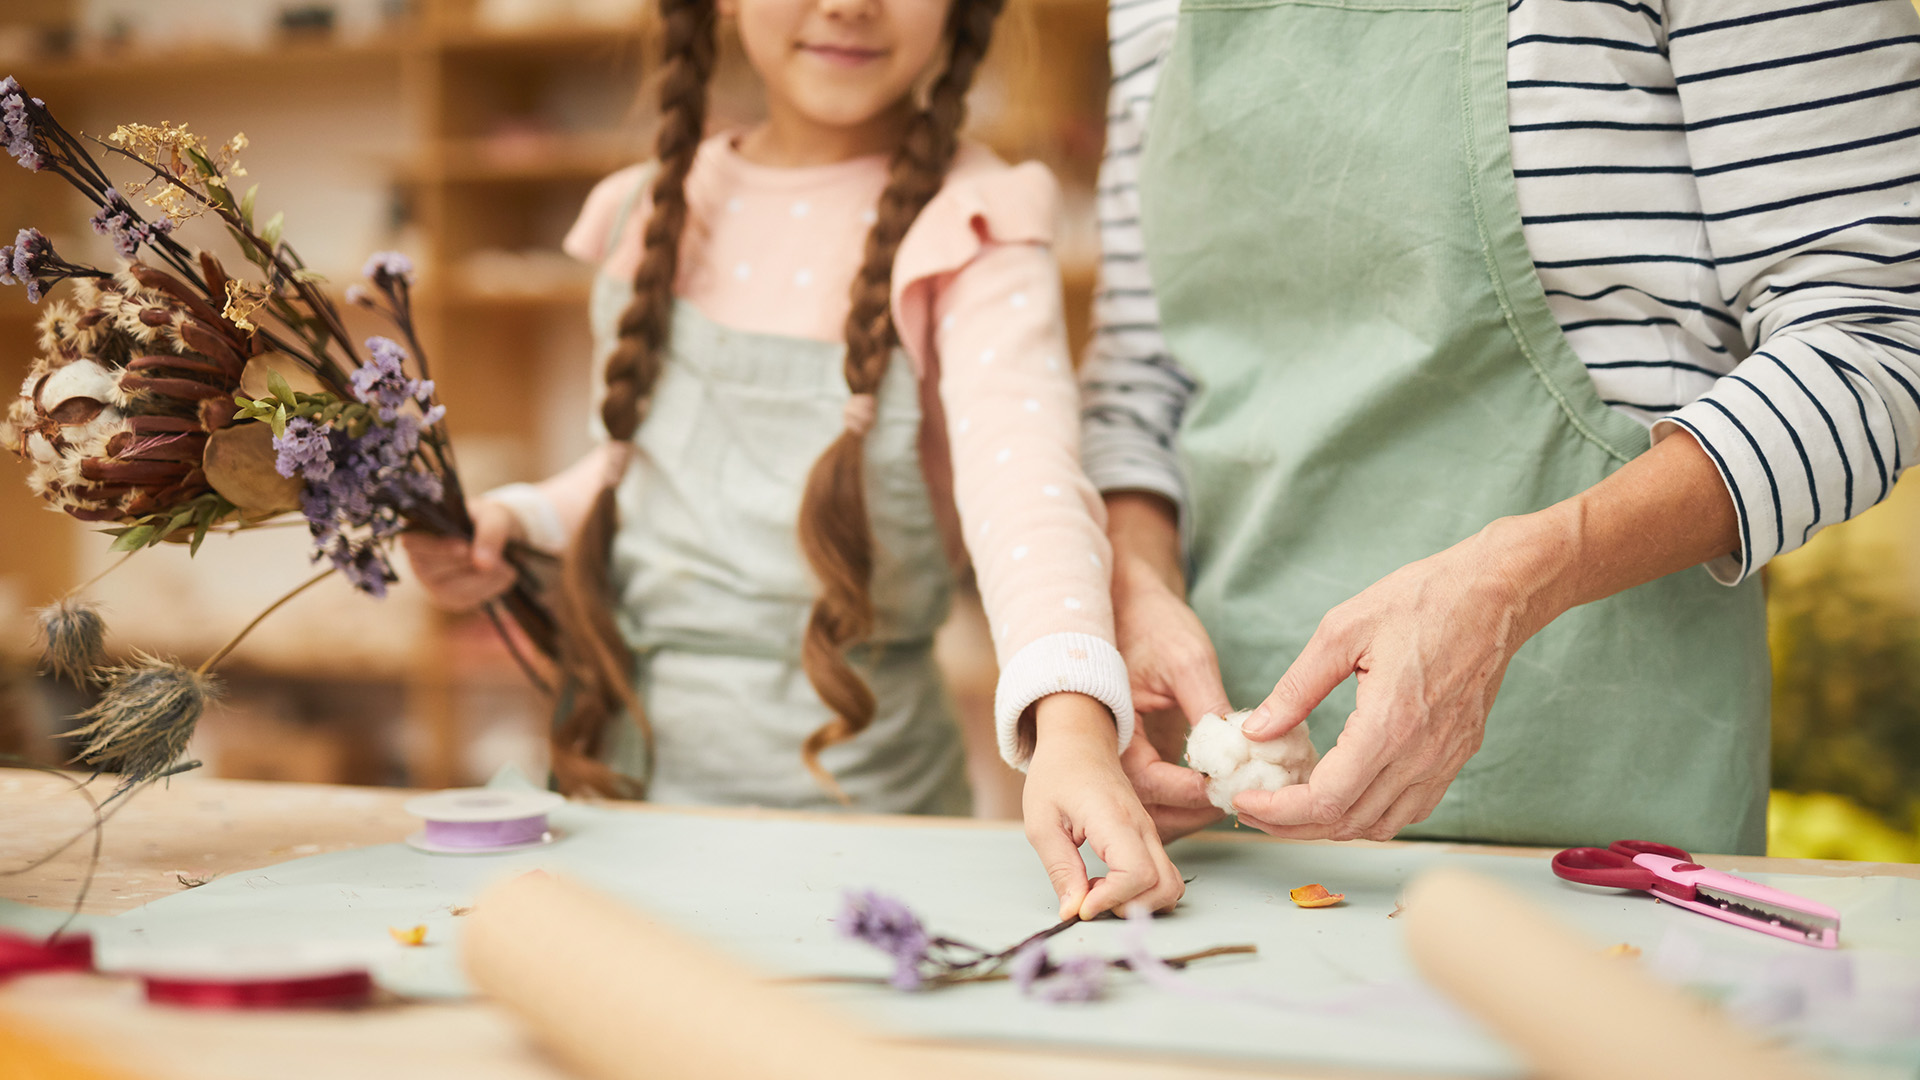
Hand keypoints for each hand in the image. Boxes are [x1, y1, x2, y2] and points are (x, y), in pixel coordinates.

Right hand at [400, 498, 521, 610]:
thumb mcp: (494, 518)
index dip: (438, 548)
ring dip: (486, 579)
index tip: (466, 548)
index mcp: (419, 530)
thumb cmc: (488, 520)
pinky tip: (501, 576)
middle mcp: (418, 559)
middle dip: (471, 563)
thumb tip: (483, 564)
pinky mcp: (448, 599)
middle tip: (501, 558)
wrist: (499, 538)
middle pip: (434, 571)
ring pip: (453, 589)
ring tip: (506, 565)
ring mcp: (431, 582)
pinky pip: (467, 600)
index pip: (412, 543)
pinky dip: (490, 589)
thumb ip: (490, 534)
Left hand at [1023, 693, 1184, 919]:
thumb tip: (1074, 911)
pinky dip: (1143, 891)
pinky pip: (1163, 875)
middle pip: (1164, 886)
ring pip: (1171, 885)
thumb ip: (1060, 870)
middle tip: (1090, 898)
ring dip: (1140, 901)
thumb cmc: (1056, 775)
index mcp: (1114, 818)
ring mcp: (1150, 832)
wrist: (1079, 741)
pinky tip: (1107, 880)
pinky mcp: (1149, 836)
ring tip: (1099, 889)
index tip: (1081, 906)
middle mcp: (1142, 826)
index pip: (1136, 873)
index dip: (1112, 899)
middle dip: (1130, 907)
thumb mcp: (1042, 823)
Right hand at [1105, 492, 1228, 838]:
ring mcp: (1117, 755)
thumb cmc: (1151, 622)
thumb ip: (1209, 708)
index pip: (1145, 779)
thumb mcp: (1187, 660)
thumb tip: (1241, 753)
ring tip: (1230, 798)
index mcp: (1105, 723)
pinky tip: (1215, 789)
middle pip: (1141, 808)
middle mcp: (1103, 748)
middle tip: (1235, 800)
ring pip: (1147, 809)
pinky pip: (1154, 793)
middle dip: (1191, 812)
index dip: (1188, 789)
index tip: (1226, 786)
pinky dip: (1183, 800)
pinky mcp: (1134, 754)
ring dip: (1188, 813)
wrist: (1128, 601)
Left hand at [1232, 515, 1570, 841]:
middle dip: (1292, 825)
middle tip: (1254, 808)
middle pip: (1348, 822)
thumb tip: (1258, 730)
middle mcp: (1420, 755)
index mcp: (1389, 725)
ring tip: (1291, 805)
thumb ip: (1296, 689)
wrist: (1495, 595)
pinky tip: (1344, 793)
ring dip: (1331, 826)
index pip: (1326, 800)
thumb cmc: (1422, 601)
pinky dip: (1371, 815)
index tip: (1245, 801)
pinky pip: (1412, 809)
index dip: (1279, 811)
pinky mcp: (1457, 756)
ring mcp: (1444, 760)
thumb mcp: (1341, 631)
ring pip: (1381, 825)